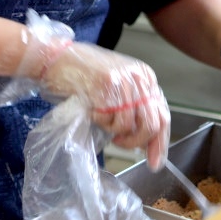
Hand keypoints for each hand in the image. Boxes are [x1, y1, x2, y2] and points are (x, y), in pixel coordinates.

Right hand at [42, 41, 169, 169]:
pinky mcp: (106, 88)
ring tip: (102, 122)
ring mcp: (123, 82)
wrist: (57, 57)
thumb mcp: (117, 84)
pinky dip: (100, 123)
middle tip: (122, 146)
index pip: (163, 114)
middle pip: (152, 124)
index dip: (160, 142)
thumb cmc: (83, 72)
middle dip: (137, 143)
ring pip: (129, 127)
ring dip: (115, 133)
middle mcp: (138, 78)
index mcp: (145, 76)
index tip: (155, 161)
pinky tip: (92, 110)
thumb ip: (134, 104)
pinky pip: (109, 121)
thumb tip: (145, 137)